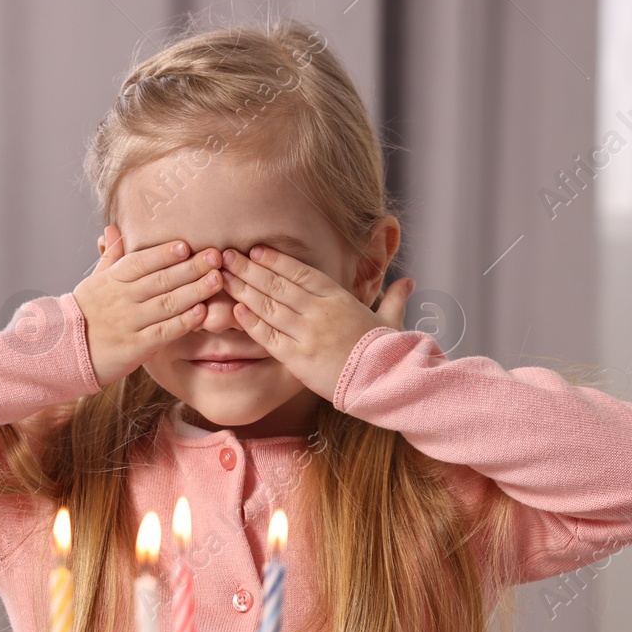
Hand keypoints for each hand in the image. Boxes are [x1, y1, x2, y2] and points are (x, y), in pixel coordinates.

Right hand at [73, 225, 224, 385]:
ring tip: (217, 280)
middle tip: (216, 257)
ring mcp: (129, 323)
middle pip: (160, 280)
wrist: (65, 351)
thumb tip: (113, 229)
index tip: (186, 245)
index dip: (164, 253)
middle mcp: (121, 299)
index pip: (141, 262)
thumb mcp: (94, 282)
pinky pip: (164, 331)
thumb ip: (111, 257)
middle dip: (191, 267)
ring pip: (167, 303)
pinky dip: (184, 321)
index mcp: (112, 280)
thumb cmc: (85, 314)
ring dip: (195, 291)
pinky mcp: (136, 347)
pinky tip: (202, 312)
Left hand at [218, 244, 415, 401]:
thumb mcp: (392, 320)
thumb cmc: (388, 352)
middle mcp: (319, 311)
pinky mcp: (297, 358)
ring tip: (222, 277)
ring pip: (268, 306)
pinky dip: (251, 322)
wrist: (386, 381)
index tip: (255, 250)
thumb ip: (394, 298)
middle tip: (225, 256)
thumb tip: (408, 282)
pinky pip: (268, 337)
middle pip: (278, 284)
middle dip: (249, 268)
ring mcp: (307, 334)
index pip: (301, 272)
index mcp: (339, 298)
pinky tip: (234, 309)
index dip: (276, 260)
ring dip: (242, 289)